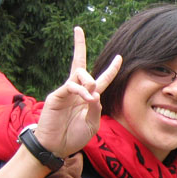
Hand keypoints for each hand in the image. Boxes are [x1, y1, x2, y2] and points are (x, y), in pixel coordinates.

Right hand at [35, 27, 121, 155]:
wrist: (56, 147)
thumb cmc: (73, 137)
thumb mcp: (92, 124)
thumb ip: (96, 108)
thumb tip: (95, 92)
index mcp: (88, 98)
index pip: (101, 79)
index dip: (111, 69)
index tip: (120, 57)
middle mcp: (77, 92)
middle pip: (80, 65)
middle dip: (79, 45)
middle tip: (78, 30)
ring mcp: (65, 92)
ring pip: (78, 73)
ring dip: (89, 79)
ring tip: (92, 92)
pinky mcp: (56, 96)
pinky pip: (70, 86)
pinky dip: (81, 91)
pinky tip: (87, 99)